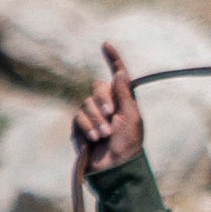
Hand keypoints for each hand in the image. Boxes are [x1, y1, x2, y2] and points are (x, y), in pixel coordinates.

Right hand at [73, 43, 143, 175]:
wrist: (114, 167)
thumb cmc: (129, 145)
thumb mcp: (131, 119)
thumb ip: (125, 96)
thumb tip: (121, 73)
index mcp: (124, 102)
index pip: (117, 77)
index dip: (113, 60)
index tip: (106, 44)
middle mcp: (108, 105)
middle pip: (98, 87)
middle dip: (103, 100)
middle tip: (112, 116)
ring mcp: (93, 115)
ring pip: (87, 103)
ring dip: (97, 119)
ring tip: (105, 135)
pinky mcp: (80, 126)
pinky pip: (79, 117)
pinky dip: (87, 127)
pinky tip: (94, 139)